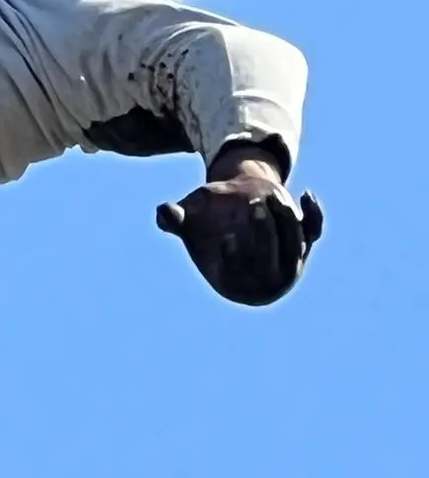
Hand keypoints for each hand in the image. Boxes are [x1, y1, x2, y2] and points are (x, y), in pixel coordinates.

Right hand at [156, 147, 323, 306]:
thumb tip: (164, 212)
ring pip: (294, 244)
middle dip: (266, 234)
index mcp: (237, 283)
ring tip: (269, 197)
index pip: (242, 279)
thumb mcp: (190, 219)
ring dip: (286, 220)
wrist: (233, 203)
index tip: (225, 239)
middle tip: (253, 205)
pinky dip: (313, 215)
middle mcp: (267, 279)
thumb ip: (175, 220)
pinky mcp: (304, 240)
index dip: (235, 261)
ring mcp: (290, 261)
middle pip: (273, 261)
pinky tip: (306, 194)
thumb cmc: (207, 218)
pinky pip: (314, 231)